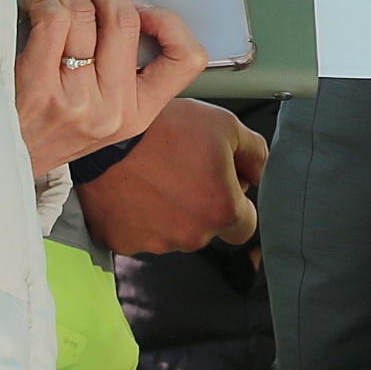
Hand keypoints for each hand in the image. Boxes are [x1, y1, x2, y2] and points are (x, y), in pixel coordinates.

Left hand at [15, 0, 205, 173]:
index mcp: (138, 113)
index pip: (187, 59)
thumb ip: (121, 70)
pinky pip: (53, 22)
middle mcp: (113, 109)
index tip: (144, 3)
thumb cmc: (41, 136)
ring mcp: (78, 102)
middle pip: (124, 17)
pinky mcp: (40, 92)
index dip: (170, 21)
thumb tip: (115, 3)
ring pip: (84, 12)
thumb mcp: (100, 116)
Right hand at [76, 98, 264, 253]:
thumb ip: (256, 155)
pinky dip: (141, 216)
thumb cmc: (168, 127)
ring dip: (173, 211)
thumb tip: (262, 173)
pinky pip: (140, 233)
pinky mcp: (119, 241)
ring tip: (160, 174)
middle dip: (204, 205)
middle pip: (207, 229)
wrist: (108, 133)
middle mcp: (188, 235)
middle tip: (189, 170)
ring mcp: (151, 242)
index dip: (239, 205)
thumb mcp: (227, 127)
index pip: (244, 228)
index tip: (227, 189)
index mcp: (220, 211)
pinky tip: (139, 186)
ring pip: (173, 232)